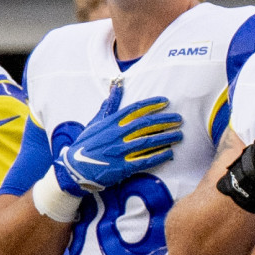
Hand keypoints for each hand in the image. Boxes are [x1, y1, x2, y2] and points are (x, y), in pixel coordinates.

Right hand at [53, 82, 182, 194]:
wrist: (75, 168)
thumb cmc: (86, 144)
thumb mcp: (95, 122)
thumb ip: (109, 105)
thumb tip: (118, 86)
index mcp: (111, 122)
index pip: (135, 109)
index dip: (152, 104)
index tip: (165, 102)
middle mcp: (116, 135)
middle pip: (146, 124)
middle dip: (165, 121)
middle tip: (179, 119)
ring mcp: (120, 151)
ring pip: (148, 141)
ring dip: (166, 137)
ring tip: (179, 134)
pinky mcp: (122, 167)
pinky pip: (145, 160)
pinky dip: (158, 156)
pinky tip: (169, 152)